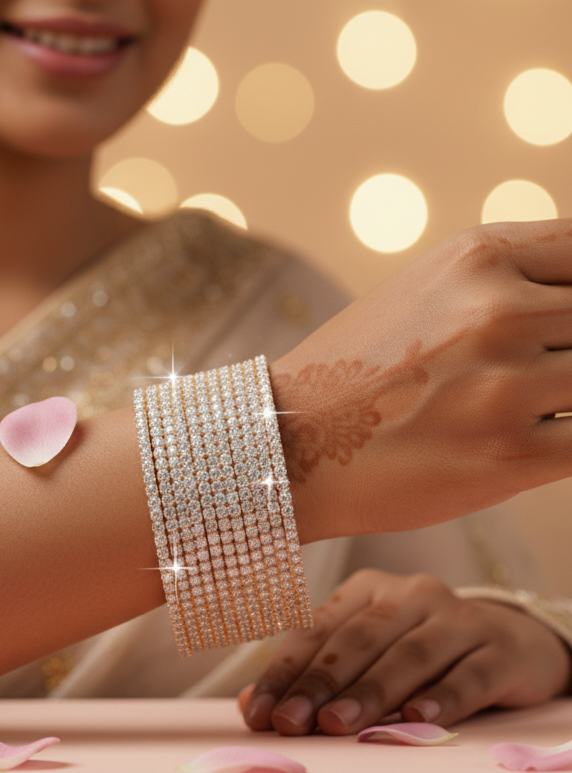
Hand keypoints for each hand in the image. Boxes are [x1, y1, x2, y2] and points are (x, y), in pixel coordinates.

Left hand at [239, 569, 571, 735]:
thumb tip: (250, 705)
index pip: (317, 629)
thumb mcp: (368, 653)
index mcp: (368, 588)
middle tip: (290, 723)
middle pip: (358, 639)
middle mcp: (410, 593)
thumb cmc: (420, 649)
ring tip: (336, 724)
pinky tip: (415, 717)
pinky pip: (467, 674)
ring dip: (370, 692)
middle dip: (319, 683)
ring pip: (408, 655)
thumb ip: (315, 674)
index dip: (285, 672)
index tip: (258, 713)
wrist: (510, 641)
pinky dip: (441, 696)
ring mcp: (458, 617)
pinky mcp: (499, 649)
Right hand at [270, 220, 571, 539]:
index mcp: (476, 257)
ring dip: (568, 398)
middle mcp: (495, 311)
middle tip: (537, 374)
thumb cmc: (356, 371)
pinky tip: (531, 441)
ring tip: (524, 407)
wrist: (289, 442)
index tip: (564, 326)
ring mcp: (503, 385)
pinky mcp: (508, 455)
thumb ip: (511, 283)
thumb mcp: (427, 293)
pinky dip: (568, 441)